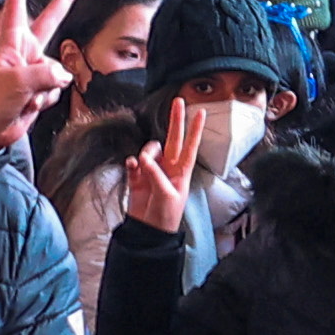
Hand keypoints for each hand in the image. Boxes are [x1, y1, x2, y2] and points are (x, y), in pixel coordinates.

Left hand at [0, 0, 87, 157]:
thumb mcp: (16, 82)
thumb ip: (45, 74)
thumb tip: (64, 75)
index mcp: (11, 41)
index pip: (16, 4)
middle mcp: (23, 51)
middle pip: (48, 23)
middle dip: (61, 5)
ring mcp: (33, 70)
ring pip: (56, 69)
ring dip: (45, 87)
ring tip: (25, 97)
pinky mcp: (40, 88)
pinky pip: (56, 88)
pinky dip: (45, 99)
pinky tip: (29, 105)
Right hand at [120, 91, 213, 226]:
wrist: (148, 232)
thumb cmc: (164, 217)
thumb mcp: (165, 196)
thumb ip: (155, 175)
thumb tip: (143, 158)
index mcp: (181, 172)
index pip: (190, 146)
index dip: (195, 130)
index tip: (201, 112)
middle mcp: (168, 167)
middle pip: (173, 138)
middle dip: (176, 120)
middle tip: (178, 102)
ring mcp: (152, 171)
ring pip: (150, 149)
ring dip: (146, 152)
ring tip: (143, 165)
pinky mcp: (137, 177)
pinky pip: (134, 161)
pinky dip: (132, 162)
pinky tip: (132, 166)